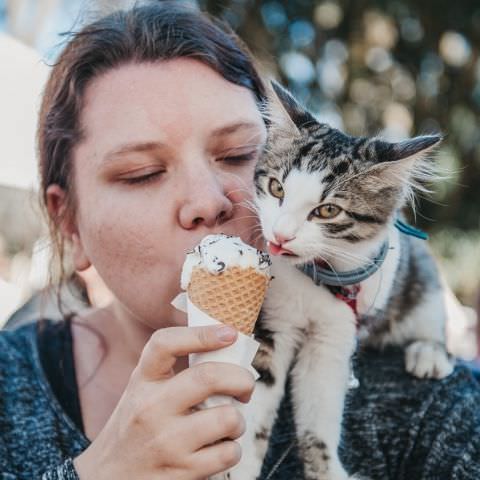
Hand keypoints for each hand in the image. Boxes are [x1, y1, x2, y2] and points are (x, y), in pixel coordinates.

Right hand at [74, 325, 254, 479]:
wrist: (107, 478)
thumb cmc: (136, 424)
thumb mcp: (144, 390)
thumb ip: (174, 369)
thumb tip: (227, 344)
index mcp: (142, 380)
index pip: (166, 344)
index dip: (202, 334)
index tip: (230, 333)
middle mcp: (151, 407)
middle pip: (208, 377)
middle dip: (242, 378)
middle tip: (245, 386)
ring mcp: (166, 442)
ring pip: (228, 418)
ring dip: (238, 420)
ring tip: (229, 422)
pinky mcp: (182, 472)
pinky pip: (229, 452)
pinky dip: (233, 448)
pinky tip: (219, 447)